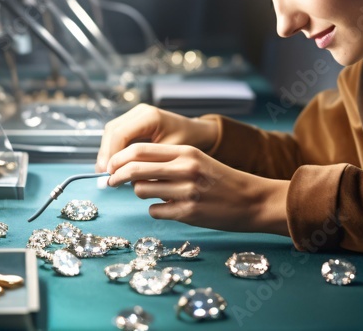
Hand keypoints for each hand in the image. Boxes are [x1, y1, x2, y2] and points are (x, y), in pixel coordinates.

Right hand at [95, 103, 218, 172]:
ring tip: (107, 172)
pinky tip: (114, 164)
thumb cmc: (187, 142)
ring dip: (107, 152)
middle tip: (104, 174)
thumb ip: (150, 164)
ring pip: (111, 132)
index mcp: (150, 117)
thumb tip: (129, 179)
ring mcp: (135, 114)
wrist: (197, 131)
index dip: (112, 154)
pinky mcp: (134, 120)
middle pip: (112, 131)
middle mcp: (140, 111)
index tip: (110, 173)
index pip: (120, 134)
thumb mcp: (170, 154)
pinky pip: (117, 133)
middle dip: (106, 154)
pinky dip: (113, 149)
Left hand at [106, 143, 289, 234]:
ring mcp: (186, 192)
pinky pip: (155, 210)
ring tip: (155, 193)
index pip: (140, 149)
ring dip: (140, 192)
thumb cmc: (222, 180)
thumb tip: (132, 165)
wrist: (252, 200)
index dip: (119, 158)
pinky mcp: (188, 213)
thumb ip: (169, 160)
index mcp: (186, 152)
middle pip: (134, 168)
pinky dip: (157, 209)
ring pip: (141, 190)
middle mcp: (185, 169)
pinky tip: (170, 207)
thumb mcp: (198, 160)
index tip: (110, 165)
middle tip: (110, 181)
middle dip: (116, 176)